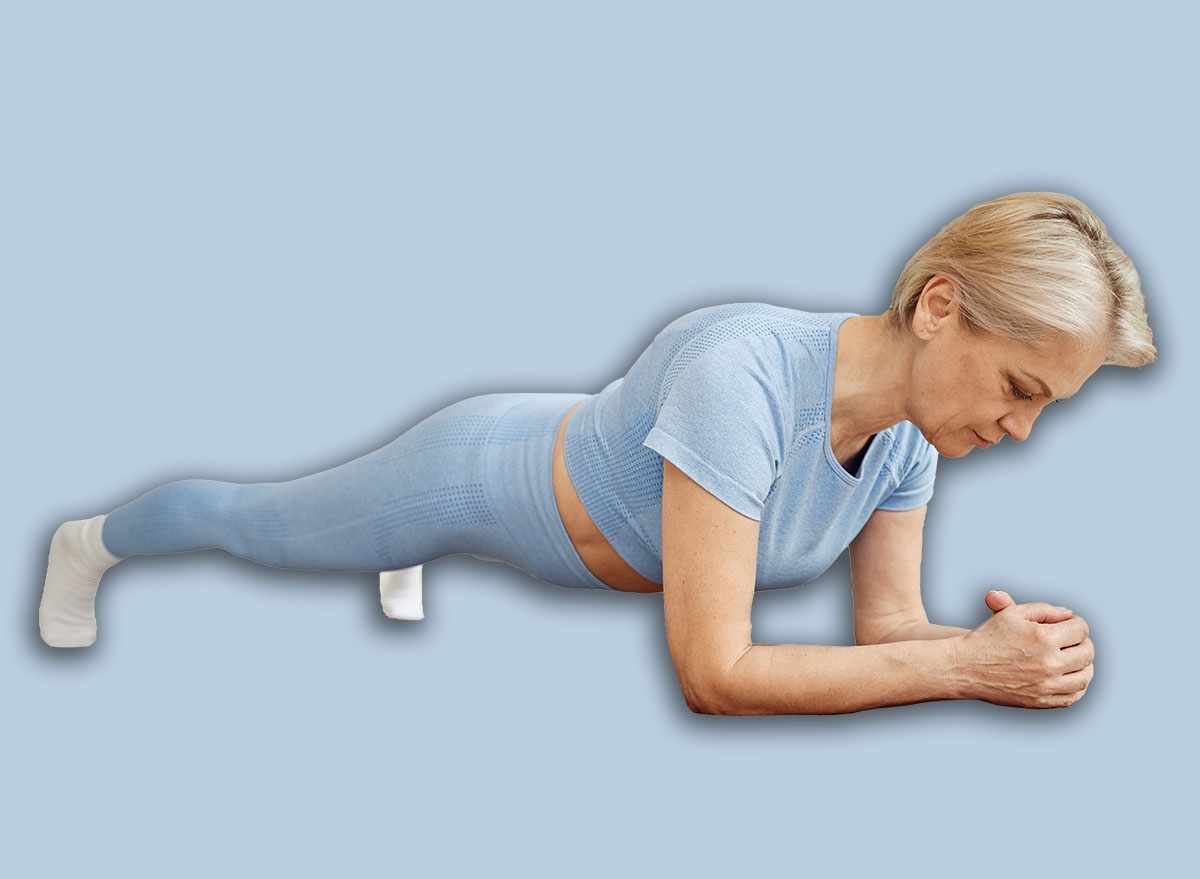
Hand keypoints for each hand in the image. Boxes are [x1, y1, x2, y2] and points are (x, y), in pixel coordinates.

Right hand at [953, 590, 1094, 707]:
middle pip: (1087, 652)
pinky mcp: (1041, 701)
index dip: (1076, 623)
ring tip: (1074, 658)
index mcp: (1043, 638)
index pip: (1081, 629)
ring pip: (1085, 676)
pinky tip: (1068, 677)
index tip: (1067, 624)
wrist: (964, 668)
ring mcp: (1046, 685)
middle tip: (1072, 640)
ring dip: (1084, 665)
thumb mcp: (1012, 614)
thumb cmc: (987, 637)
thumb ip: (1044, 609)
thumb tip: (1070, 614)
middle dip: (1082, 642)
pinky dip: (1077, 686)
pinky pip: (1073, 696)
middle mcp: (1048, 663)